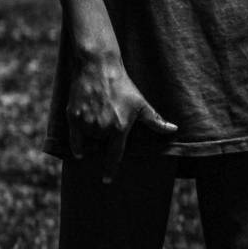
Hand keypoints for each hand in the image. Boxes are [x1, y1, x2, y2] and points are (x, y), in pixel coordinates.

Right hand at [67, 54, 176, 182]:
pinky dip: (77, 146)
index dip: (110, 170)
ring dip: (92, 137)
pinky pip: (74, 139)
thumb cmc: (123, 86)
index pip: (114, 156)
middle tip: (108, 121)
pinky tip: (80, 152)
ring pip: (89, 140)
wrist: (98, 67)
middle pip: (102, 144)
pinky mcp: (73, 117)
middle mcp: (102, 128)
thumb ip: (156, 121)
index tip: (107, 181)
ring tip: (98, 118)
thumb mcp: (141, 104)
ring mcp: (86, 123)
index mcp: (119, 128)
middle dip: (105, 139)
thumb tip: (174, 130)